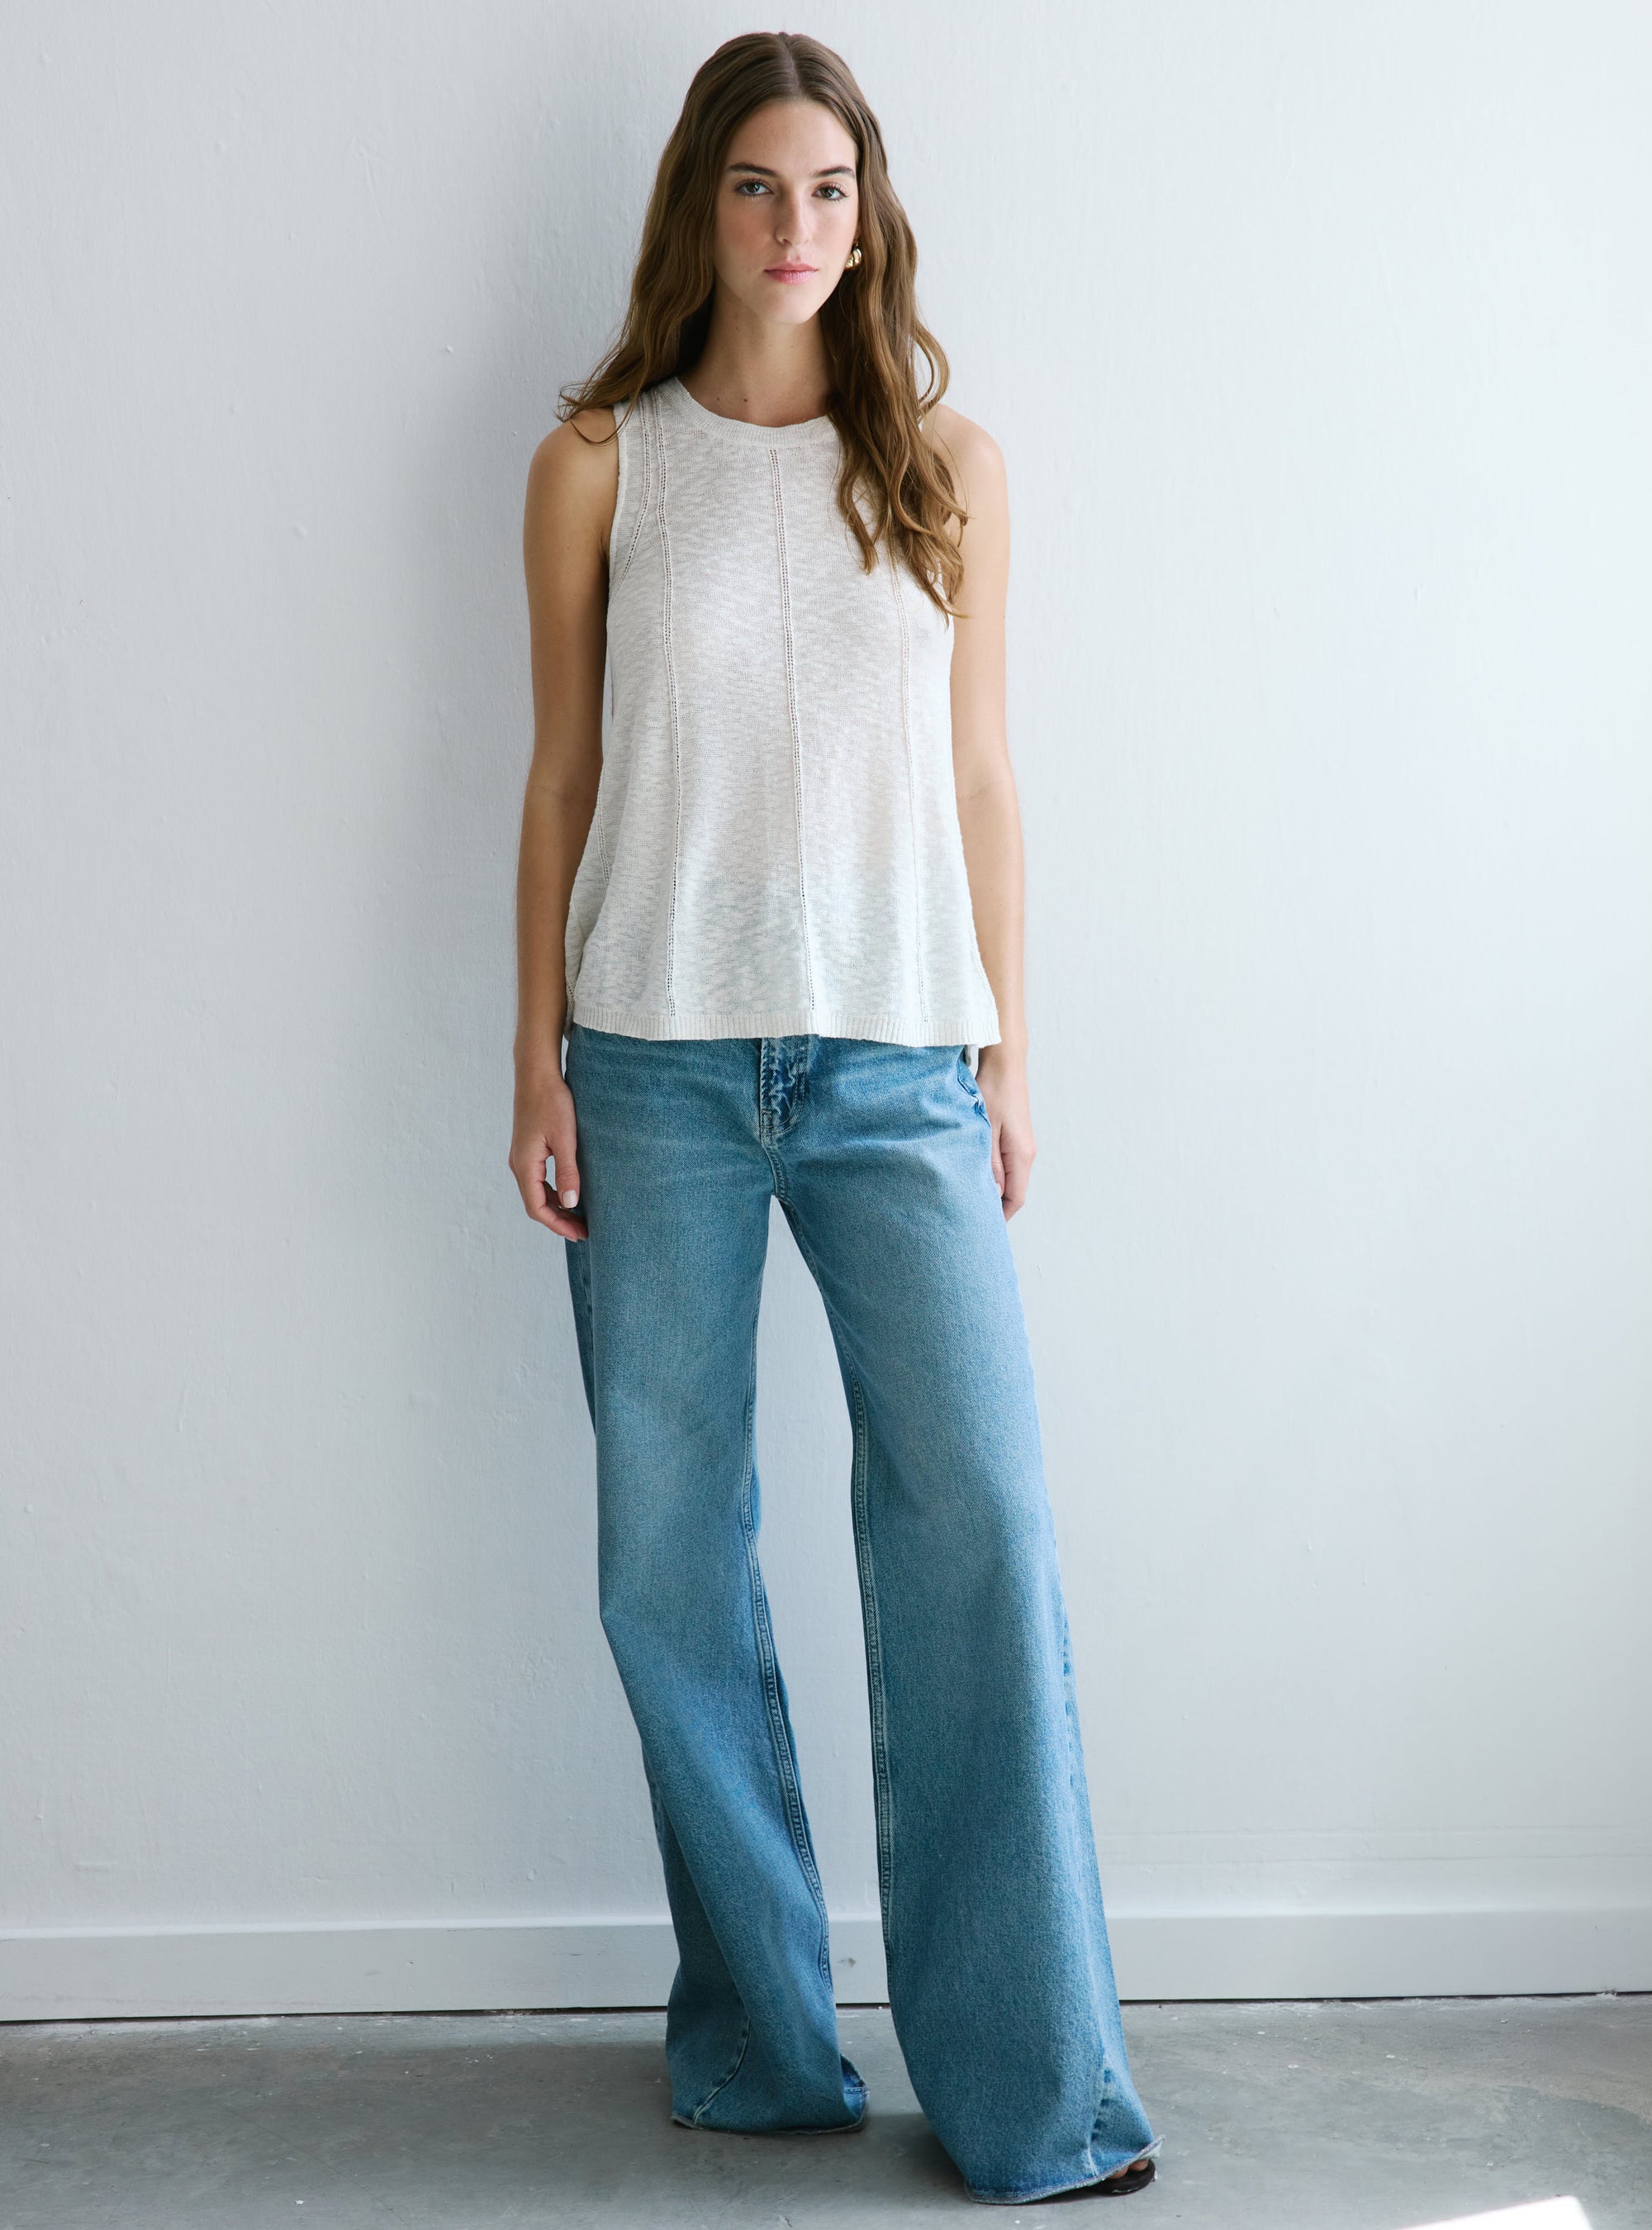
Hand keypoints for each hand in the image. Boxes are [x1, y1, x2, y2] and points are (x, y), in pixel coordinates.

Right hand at [510, 1058, 587, 1238]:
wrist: (537, 1074)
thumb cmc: (552, 1102)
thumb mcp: (565, 1138)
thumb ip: (568, 1172)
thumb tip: (571, 1204)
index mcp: (525, 1165)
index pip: (537, 1208)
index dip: (558, 1224)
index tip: (579, 1234)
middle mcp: (519, 1164)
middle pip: (535, 1204)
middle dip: (559, 1220)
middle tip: (584, 1231)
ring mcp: (522, 1157)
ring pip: (536, 1193)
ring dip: (556, 1207)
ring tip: (580, 1217)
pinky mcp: (528, 1149)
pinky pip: (538, 1180)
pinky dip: (553, 1192)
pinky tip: (570, 1193)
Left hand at [976, 1044, 1035, 1218]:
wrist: (1005, 1065)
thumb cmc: (993, 1092)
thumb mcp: (985, 1130)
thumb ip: (988, 1164)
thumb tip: (990, 1194)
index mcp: (1021, 1156)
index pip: (1015, 1199)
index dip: (1000, 1216)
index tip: (981, 1228)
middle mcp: (1027, 1154)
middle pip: (1014, 1192)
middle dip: (995, 1208)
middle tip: (970, 1217)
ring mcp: (1022, 1147)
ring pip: (1010, 1180)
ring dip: (992, 1191)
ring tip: (968, 1199)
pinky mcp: (1015, 1139)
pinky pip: (1007, 1166)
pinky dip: (993, 1176)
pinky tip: (974, 1176)